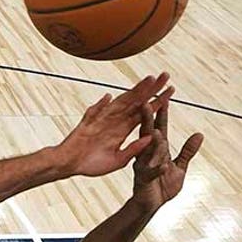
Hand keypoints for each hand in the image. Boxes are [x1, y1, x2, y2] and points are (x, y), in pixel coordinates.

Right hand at [55, 73, 169, 177]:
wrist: (69, 165)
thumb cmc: (92, 164)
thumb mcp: (119, 161)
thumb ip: (134, 149)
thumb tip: (150, 136)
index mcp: (123, 129)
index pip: (144, 112)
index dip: (157, 101)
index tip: (171, 90)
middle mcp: (114, 120)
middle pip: (136, 101)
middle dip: (151, 88)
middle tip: (166, 75)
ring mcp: (101, 120)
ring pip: (121, 102)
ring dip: (134, 91)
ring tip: (149, 80)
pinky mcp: (87, 124)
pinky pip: (94, 114)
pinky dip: (100, 107)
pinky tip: (108, 98)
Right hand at [128, 90, 202, 209]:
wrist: (150, 205)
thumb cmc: (162, 185)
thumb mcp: (179, 166)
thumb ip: (188, 151)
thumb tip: (199, 134)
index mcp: (156, 149)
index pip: (159, 127)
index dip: (162, 113)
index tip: (164, 97)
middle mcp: (147, 154)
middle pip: (148, 133)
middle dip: (148, 119)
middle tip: (147, 103)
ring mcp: (144, 166)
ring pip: (149, 152)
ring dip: (154, 144)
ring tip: (156, 132)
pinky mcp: (143, 180)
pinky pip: (151, 173)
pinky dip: (158, 170)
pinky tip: (165, 166)